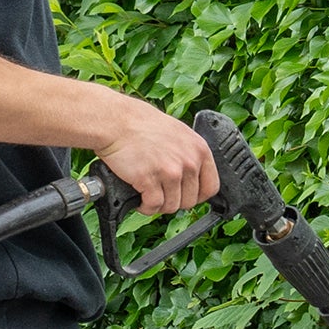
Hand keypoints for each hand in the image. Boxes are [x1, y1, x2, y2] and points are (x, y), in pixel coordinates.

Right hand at [95, 99, 219, 215]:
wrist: (116, 121)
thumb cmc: (142, 125)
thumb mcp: (178, 133)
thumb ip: (188, 155)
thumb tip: (192, 177)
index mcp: (199, 150)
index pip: (211, 187)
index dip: (197, 196)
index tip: (186, 196)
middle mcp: (189, 161)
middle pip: (190, 201)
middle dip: (174, 201)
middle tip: (161, 194)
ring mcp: (170, 172)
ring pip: (172, 206)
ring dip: (159, 205)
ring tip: (149, 195)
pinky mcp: (150, 180)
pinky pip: (153, 206)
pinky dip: (145, 207)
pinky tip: (140, 199)